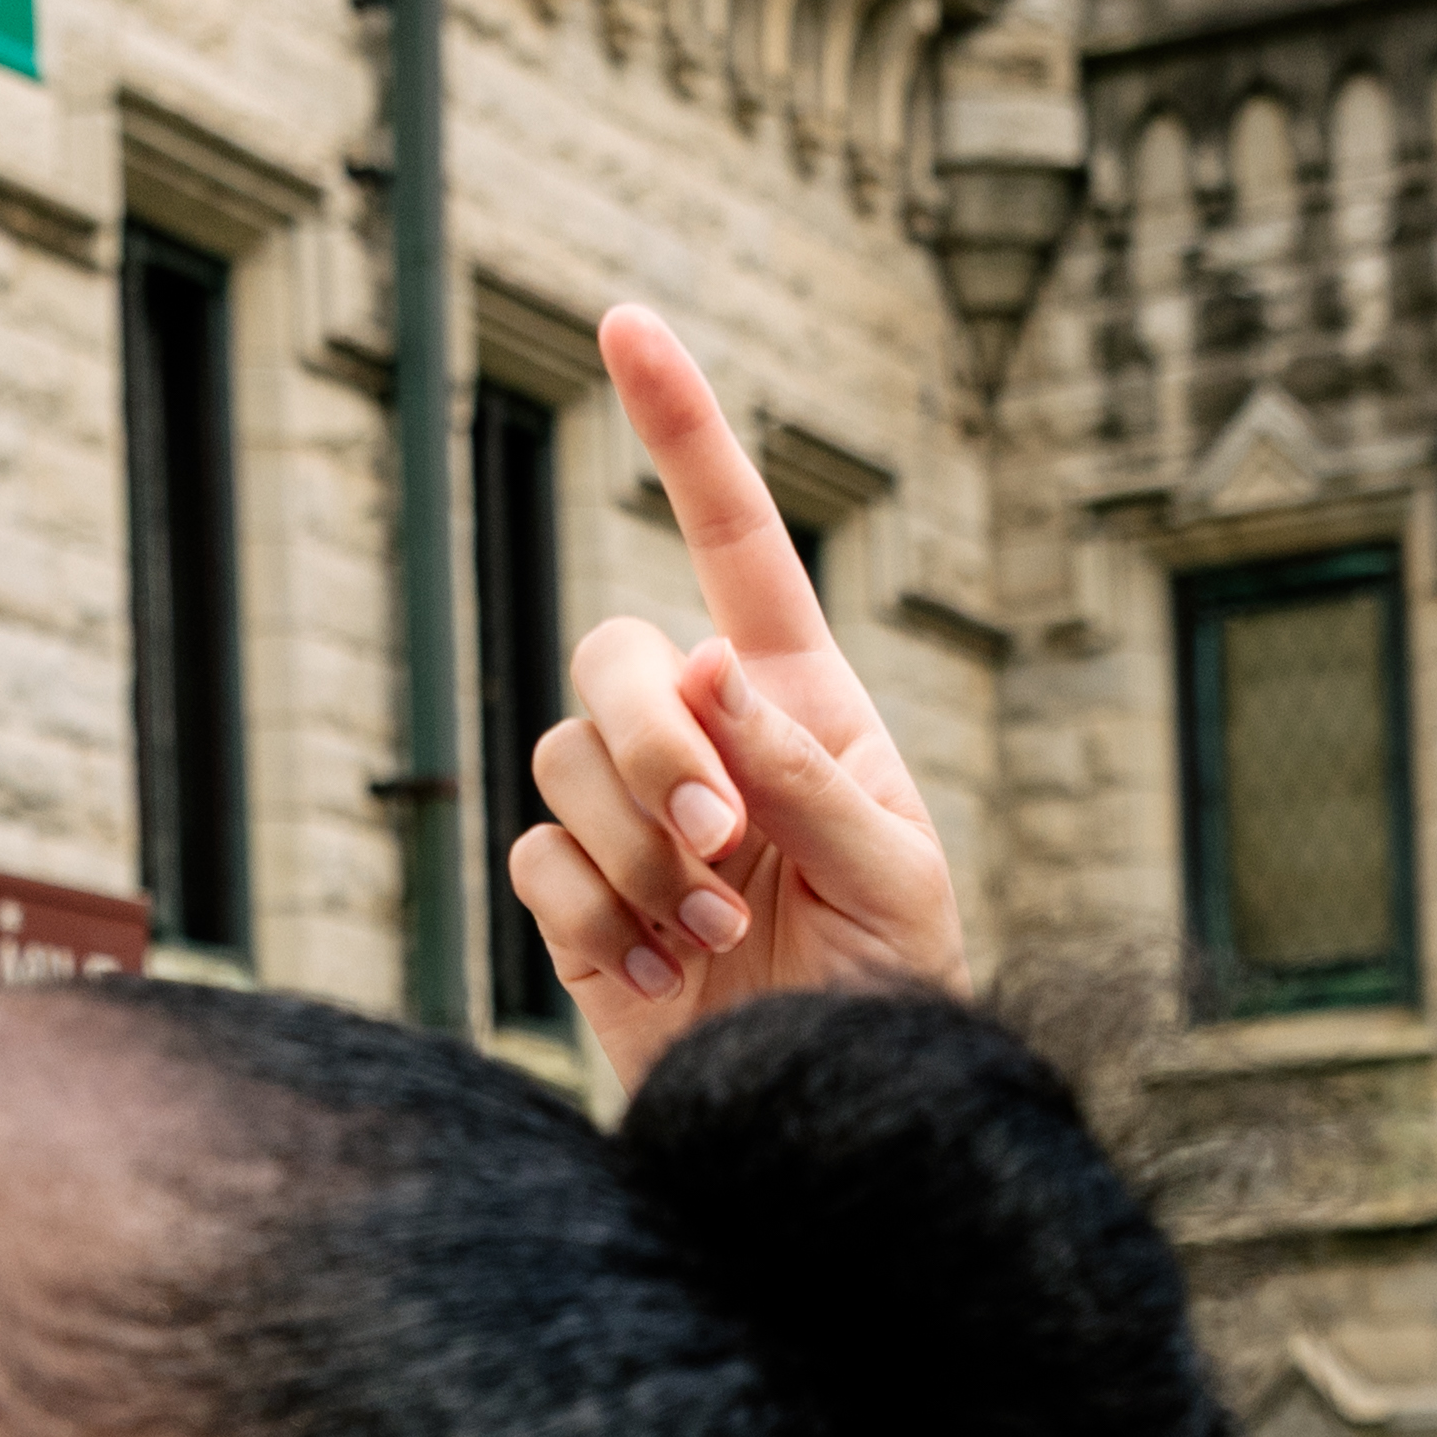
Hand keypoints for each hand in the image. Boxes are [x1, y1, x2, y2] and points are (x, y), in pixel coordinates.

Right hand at [510, 305, 969, 1095]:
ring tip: (708, 931)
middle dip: (651, 742)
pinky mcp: (575, 899)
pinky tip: (663, 975)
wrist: (827, 1114)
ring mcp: (626, 813)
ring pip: (564, 761)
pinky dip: (600, 920)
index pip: (732, 539)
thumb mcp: (896, 877)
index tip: (626, 323)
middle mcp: (700, 735)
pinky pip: (539, 861)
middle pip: (610, 654)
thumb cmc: (891, 988)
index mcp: (794, 700)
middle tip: (718, 842)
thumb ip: (814, 777)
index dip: (681, 429)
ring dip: (638, 853)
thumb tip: (718, 685)